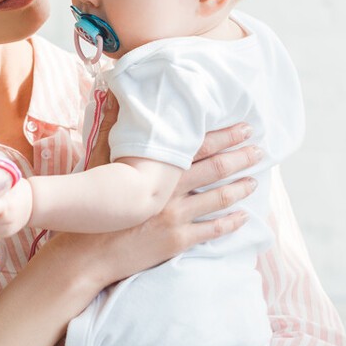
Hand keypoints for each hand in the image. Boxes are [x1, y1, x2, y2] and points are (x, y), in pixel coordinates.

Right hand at [46, 96, 261, 286]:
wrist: (85, 251)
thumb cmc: (90, 202)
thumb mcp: (98, 159)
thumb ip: (111, 127)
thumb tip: (114, 94)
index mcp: (156, 167)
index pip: (199, 145)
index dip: (224, 135)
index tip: (244, 128)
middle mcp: (171, 189)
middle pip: (215, 169)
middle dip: (240, 157)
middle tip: (259, 149)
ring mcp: (176, 216)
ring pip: (218, 198)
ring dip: (240, 188)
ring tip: (255, 181)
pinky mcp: (177, 241)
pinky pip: (212, 230)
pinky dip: (231, 223)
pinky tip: (244, 217)